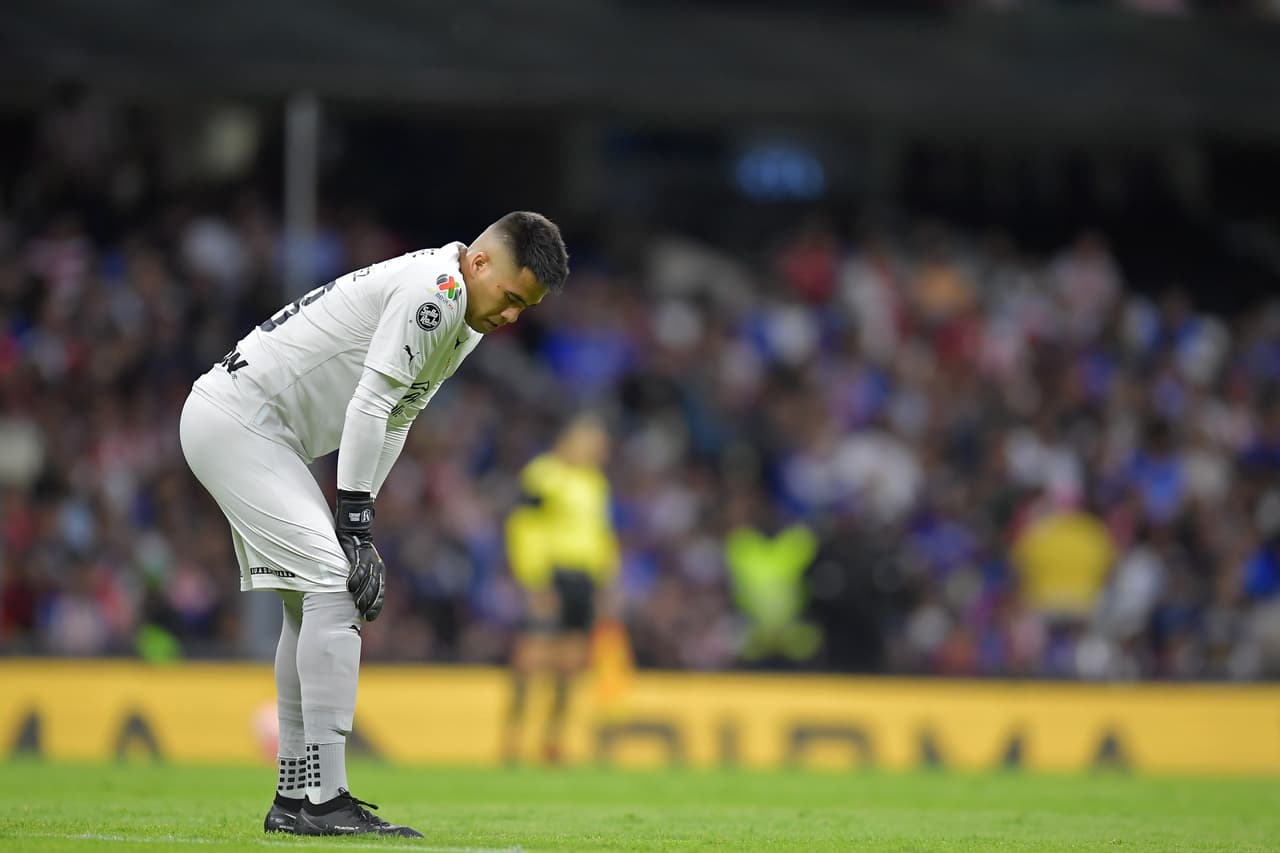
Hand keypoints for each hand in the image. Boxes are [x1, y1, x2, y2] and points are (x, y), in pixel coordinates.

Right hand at [335, 490, 385, 620]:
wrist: (355, 521)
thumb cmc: (354, 544)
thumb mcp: (361, 560)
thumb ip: (359, 576)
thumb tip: (350, 595)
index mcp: (377, 568)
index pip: (379, 590)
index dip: (375, 604)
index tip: (370, 617)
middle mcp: (375, 564)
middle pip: (374, 587)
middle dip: (368, 602)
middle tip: (362, 615)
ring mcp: (367, 557)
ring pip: (367, 579)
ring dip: (362, 593)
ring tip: (356, 606)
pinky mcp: (357, 550)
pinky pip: (357, 566)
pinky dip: (354, 577)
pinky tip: (349, 587)